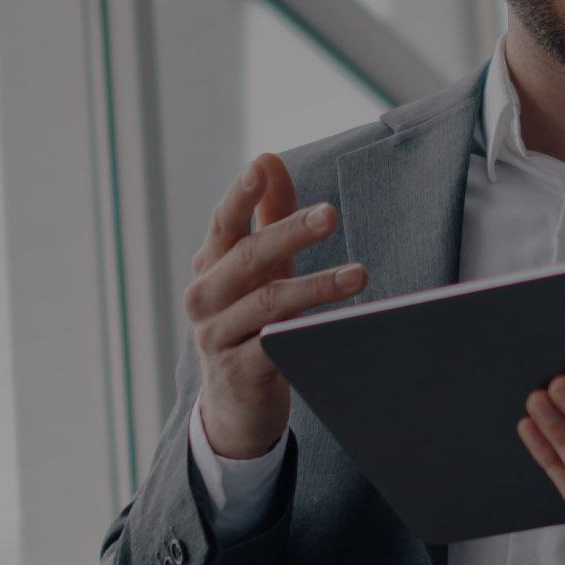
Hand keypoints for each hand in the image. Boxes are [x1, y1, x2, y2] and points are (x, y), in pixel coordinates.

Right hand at [185, 154, 367, 460]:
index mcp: (210, 267)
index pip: (222, 224)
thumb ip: (266, 215)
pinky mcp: (241, 373)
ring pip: (267, 303)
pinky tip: (338, 326)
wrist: (234, 407)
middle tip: (330, 213)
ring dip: (315, 286)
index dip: (240, 195)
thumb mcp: (260, 270)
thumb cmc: (251, 323)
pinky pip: (277, 348)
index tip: (260, 167)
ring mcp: (219, 337)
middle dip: (288, 232)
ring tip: (358, 274)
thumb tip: (268, 157)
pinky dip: (307, 334)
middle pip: (247, 258)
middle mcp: (205, 299)